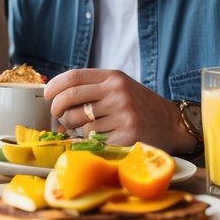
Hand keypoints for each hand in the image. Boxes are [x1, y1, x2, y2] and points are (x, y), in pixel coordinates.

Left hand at [43, 68, 192, 152]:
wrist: (173, 124)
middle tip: (58, 115)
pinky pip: (95, 141)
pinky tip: (101, 139)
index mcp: (113, 77)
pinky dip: (91, 142)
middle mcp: (118, 93)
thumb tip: (56, 95)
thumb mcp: (120, 87)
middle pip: (71, 98)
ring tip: (88, 128)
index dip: (55, 86)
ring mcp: (123, 114)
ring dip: (78, 128)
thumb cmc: (140, 106)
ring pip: (82, 123)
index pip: (74, 77)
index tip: (47, 95)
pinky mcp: (128, 136)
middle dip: (58, 109)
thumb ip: (94, 87)